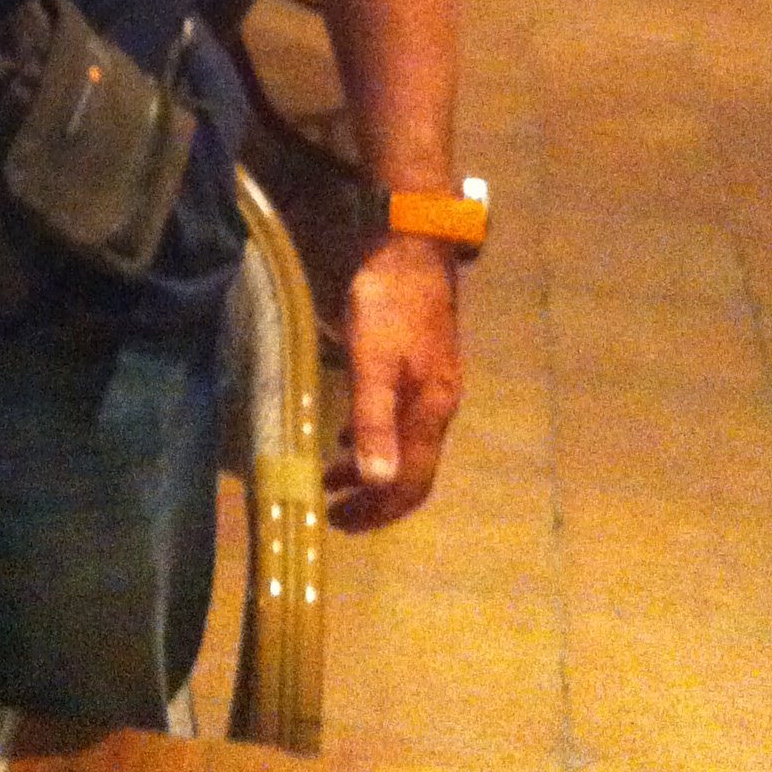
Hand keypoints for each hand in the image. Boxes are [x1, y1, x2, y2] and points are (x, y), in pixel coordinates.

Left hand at [325, 234, 462, 529]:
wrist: (412, 249)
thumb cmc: (387, 304)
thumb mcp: (372, 361)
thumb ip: (374, 420)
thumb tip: (377, 484)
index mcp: (430, 412)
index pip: (412, 483)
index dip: (380, 510)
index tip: (342, 522)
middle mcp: (439, 406)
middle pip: (413, 471)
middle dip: (375, 497)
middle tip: (335, 510)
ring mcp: (434, 386)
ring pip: (406, 445)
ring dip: (372, 468)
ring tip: (333, 476)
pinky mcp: (424, 366)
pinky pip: (402, 420)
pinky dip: (376, 437)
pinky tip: (352, 430)